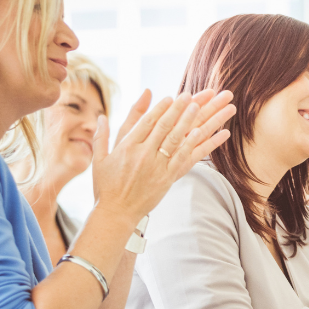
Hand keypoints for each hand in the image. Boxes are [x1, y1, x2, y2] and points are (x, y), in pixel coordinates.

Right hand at [91, 88, 235, 224]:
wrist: (116, 213)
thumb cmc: (106, 187)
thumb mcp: (100, 159)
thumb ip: (102, 136)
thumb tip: (101, 116)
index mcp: (128, 147)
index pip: (147, 122)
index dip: (161, 108)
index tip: (172, 96)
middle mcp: (143, 154)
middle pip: (166, 126)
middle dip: (180, 108)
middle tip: (192, 94)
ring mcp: (157, 166)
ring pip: (178, 139)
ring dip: (192, 120)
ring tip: (204, 106)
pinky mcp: (167, 178)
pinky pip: (186, 158)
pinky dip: (198, 144)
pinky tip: (209, 133)